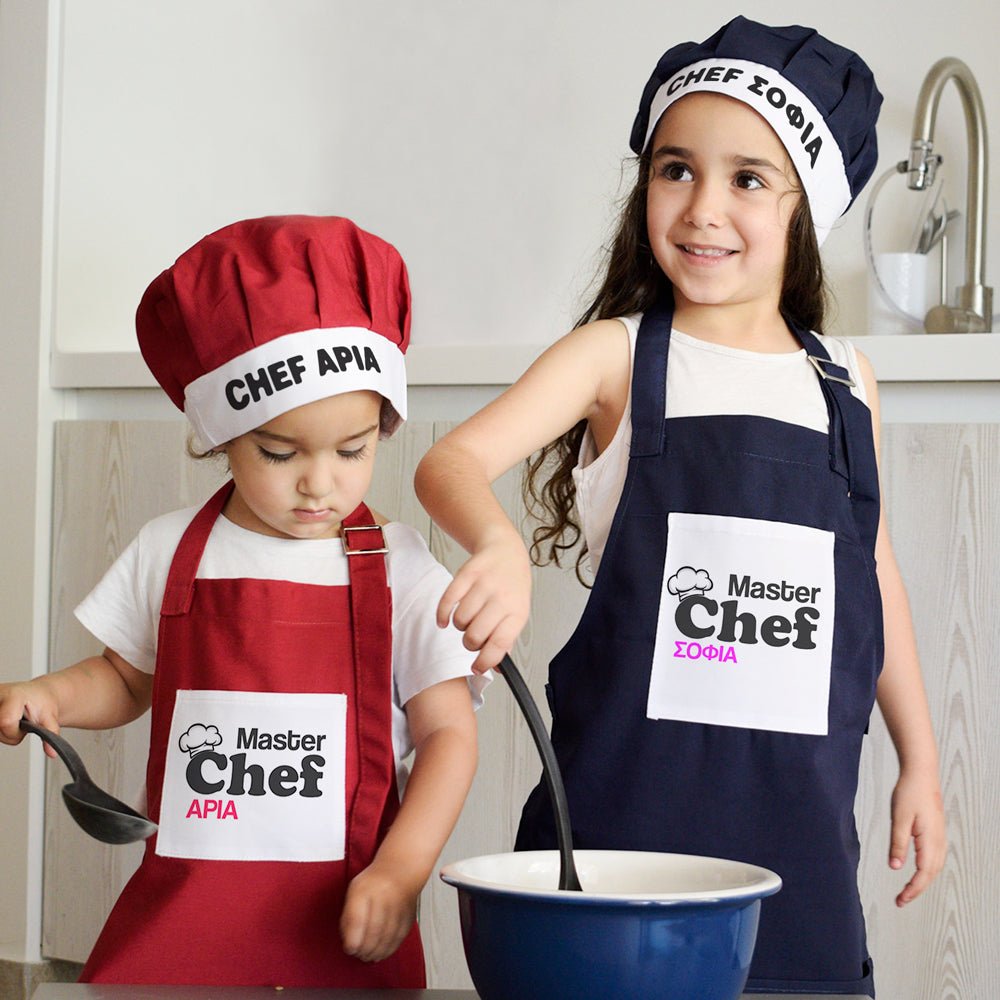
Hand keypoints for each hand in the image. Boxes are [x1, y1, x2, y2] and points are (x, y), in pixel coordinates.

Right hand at [0, 682, 60, 757]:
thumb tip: (52, 753)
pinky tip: (6, 721)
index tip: (25, 727)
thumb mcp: (50, 716)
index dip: (15, 732)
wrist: (39, 694)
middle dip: (8, 733)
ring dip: (3, 732)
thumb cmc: (42, 702)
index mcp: (14, 695)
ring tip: (13, 721)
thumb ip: (51, 733)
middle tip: (20, 722)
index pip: (6, 722)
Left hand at [340, 860, 419, 962]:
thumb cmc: (373, 883)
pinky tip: (381, 953)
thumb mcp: (354, 892)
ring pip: (386, 938)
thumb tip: (348, 943)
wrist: (401, 870)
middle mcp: (383, 897)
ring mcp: (398, 907)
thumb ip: (348, 917)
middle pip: (373, 931)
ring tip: (368, 956)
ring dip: (375, 952)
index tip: (349, 948)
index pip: (357, 919)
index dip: (352, 939)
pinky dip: (388, 950)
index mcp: (365, 890)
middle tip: (358, 954)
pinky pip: (398, 938)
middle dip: (363, 949)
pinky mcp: (408, 916)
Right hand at [436, 529, 531, 673]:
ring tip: (467, 620)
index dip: (485, 661)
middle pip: (475, 636)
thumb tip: (491, 667)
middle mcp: (502, 598)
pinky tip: (446, 619)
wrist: (506, 550)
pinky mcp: (466, 574)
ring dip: (459, 627)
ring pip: (460, 621)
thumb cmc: (511, 587)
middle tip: (472, 639)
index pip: (500, 644)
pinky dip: (442, 615)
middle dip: (469, 644)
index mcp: (517, 612)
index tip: (477, 668)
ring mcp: (483, 584)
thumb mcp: (517, 613)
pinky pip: (447, 602)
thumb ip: (505, 640)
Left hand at [888, 766, 946, 905]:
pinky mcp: (937, 833)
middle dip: (917, 890)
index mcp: (930, 841)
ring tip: (907, 890)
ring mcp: (940, 838)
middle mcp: (939, 842)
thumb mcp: (899, 818)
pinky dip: (927, 870)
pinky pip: (935, 859)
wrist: (922, 775)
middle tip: (900, 900)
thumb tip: (895, 867)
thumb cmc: (909, 793)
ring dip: (922, 881)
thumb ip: (898, 844)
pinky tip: (919, 871)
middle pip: (930, 874)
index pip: (923, 874)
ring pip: (934, 868)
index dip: (913, 890)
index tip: (900, 899)